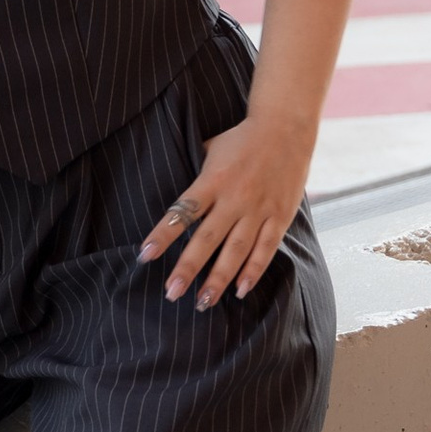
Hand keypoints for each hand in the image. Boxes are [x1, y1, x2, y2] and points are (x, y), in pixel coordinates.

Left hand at [137, 115, 310, 309]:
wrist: (285, 129)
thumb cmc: (242, 139)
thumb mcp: (211, 149)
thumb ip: (197, 178)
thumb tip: (178, 200)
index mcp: (213, 180)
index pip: (183, 212)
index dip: (163, 235)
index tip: (144, 255)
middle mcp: (234, 198)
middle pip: (207, 239)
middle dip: (188, 268)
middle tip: (172, 293)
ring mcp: (259, 210)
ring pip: (236, 251)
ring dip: (218, 279)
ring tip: (202, 302)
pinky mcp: (279, 217)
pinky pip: (265, 249)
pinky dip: (253, 271)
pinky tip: (240, 291)